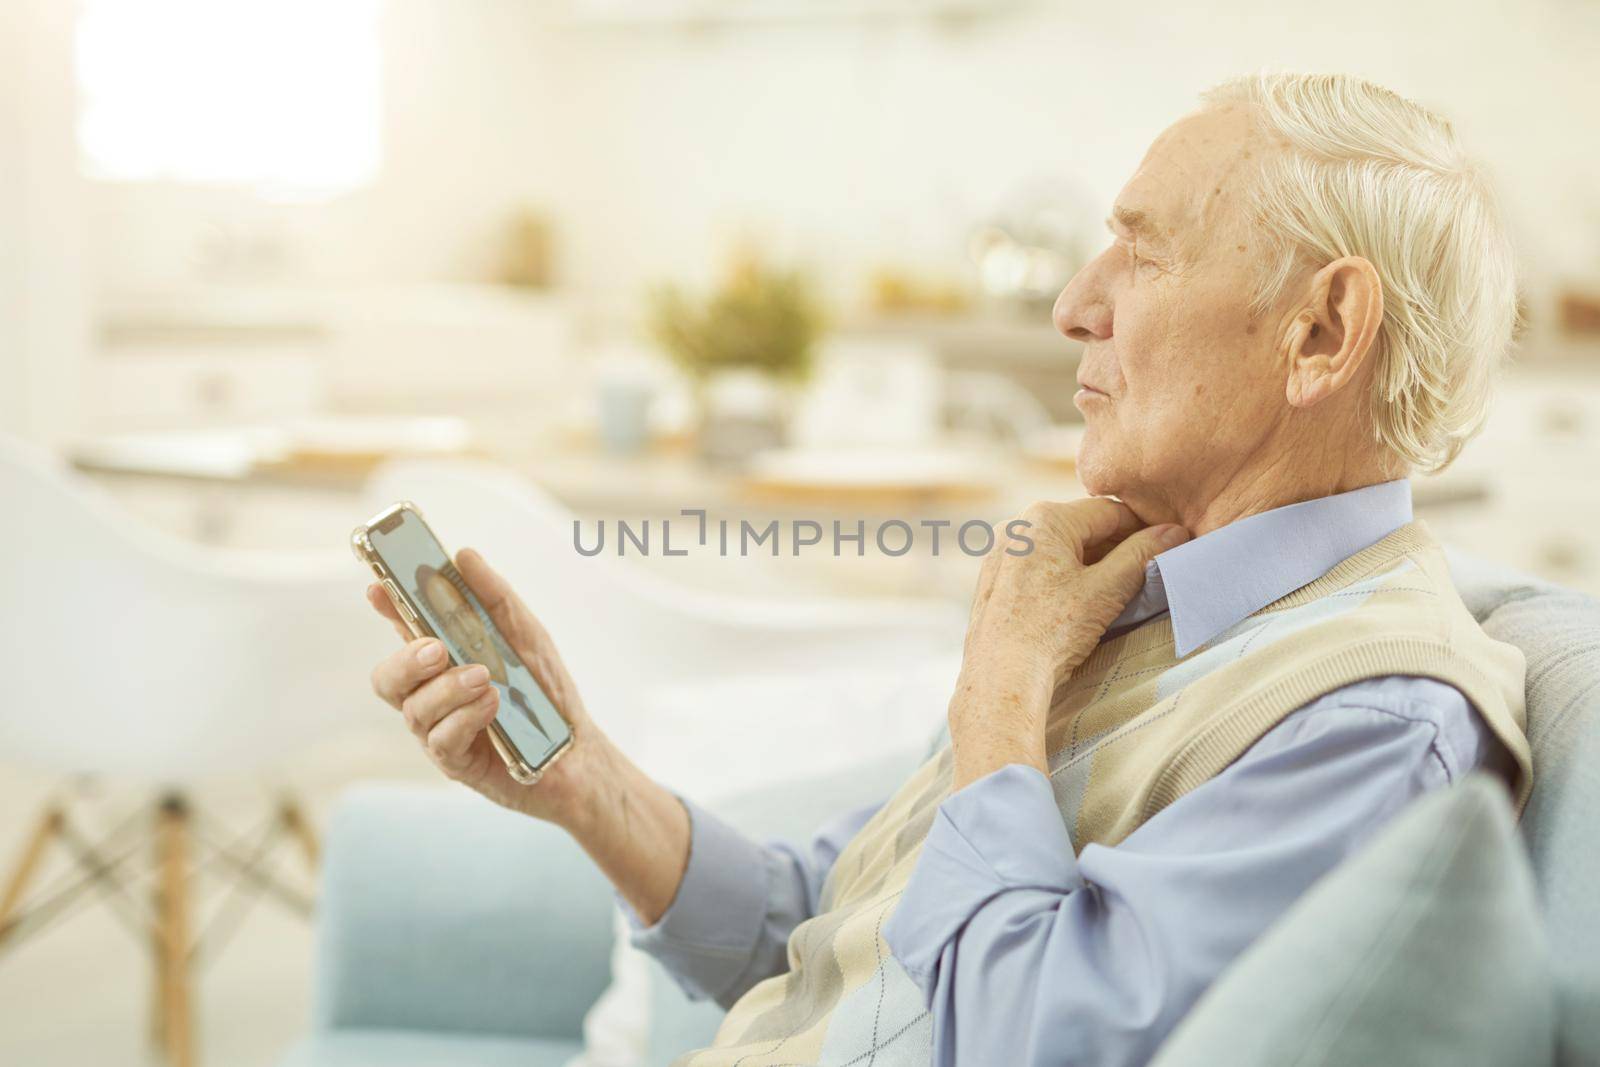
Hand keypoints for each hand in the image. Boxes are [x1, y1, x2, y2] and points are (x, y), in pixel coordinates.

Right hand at [365, 548, 692, 923]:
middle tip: (438, 648)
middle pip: (388, 678)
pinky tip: (492, 706)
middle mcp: (432, 696)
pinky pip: (440, 739)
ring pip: (413, 709)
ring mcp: (439, 730)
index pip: (403, 631)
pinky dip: (465, 717)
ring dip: (447, 688)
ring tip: (484, 678)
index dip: (386, 609)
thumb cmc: (546, 691)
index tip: (379, 588)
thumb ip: (495, 597)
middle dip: (405, 659)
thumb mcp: (527, 634)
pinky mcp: (455, 762)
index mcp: (444, 661)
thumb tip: (464, 556)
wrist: (578, 751)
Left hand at [947, 498, 1187, 788]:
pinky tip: (1082, 604)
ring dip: (1093, 564)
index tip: (1168, 546)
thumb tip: (1174, 532)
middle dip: (1118, 547)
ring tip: (1120, 591)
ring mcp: (1001, 554)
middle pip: (1083, 528)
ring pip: (1061, 549)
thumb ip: (1142, 555)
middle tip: (1149, 571)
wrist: (1001, 677)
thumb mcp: (1106, 590)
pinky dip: (1065, 578)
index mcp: (1044, 518)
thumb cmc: (1052, 631)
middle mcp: (1017, 527)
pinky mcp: (994, 581)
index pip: (1109, 511)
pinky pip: (1040, 568)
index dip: (1144, 528)